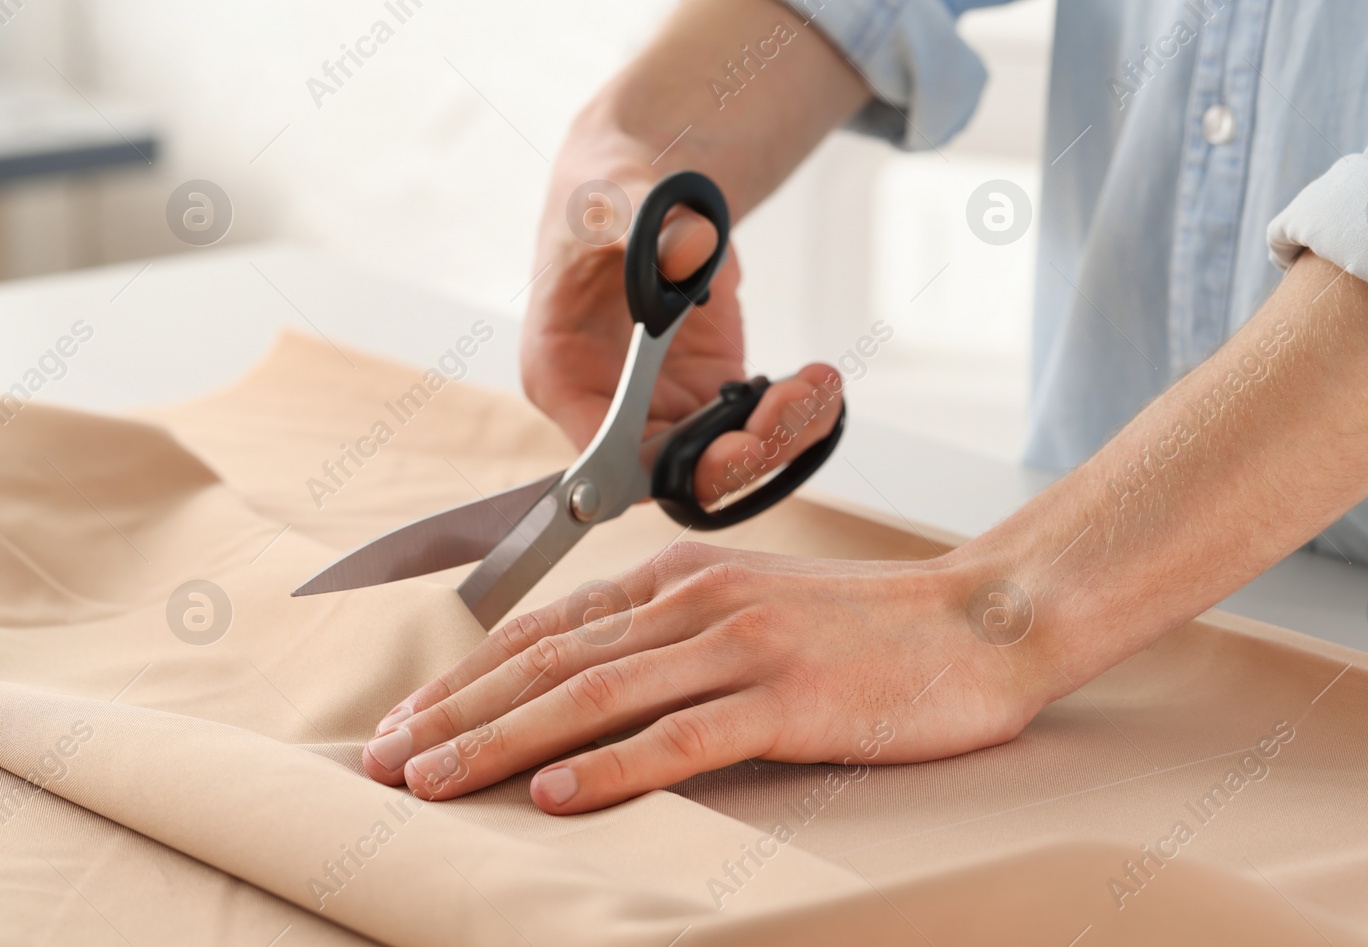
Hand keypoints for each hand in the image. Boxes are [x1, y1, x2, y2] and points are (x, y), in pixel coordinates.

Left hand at [360, 542, 1056, 812]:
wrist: (977, 621)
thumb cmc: (867, 627)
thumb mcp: (755, 606)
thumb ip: (676, 631)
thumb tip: (594, 682)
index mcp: (683, 577)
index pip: (549, 629)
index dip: (468, 678)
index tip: (407, 721)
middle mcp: (696, 602)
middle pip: (551, 663)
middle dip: (457, 714)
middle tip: (384, 761)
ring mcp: (739, 647)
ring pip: (595, 697)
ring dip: (502, 741)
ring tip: (433, 780)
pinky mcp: (784, 697)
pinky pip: (680, 737)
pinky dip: (609, 768)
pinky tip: (554, 795)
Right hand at [520, 138, 841, 502]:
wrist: (642, 189)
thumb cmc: (606, 195)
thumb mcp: (614, 199)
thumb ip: (644, 226)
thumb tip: (688, 250)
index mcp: (562, 374)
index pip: (599, 452)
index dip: (653, 471)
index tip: (718, 451)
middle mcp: (608, 405)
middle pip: (670, 471)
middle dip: (735, 457)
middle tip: (786, 412)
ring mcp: (663, 405)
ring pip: (721, 460)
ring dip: (778, 438)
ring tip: (818, 388)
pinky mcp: (709, 391)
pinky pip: (754, 426)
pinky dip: (795, 415)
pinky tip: (822, 382)